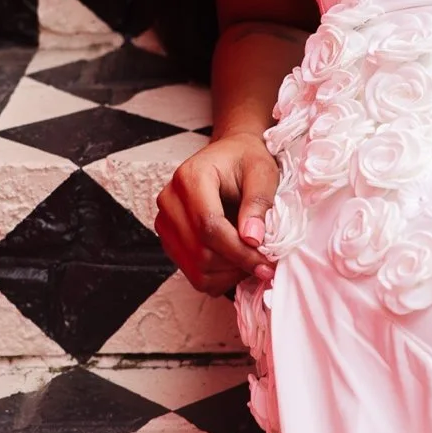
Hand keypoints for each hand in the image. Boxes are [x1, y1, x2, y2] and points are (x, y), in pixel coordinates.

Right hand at [155, 132, 279, 295]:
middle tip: (265, 264)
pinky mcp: (170, 240)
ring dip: (228, 274)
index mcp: (190, 177)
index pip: (210, 227)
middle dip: (237, 264)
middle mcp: (170, 201)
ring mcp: (166, 222)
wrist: (230, 155)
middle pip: (201, 252)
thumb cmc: (246, 160)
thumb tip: (252, 238)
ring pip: (195, 269)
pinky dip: (218, 277)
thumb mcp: (262, 172)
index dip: (239, 251)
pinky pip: (193, 274)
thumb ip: (258, 202)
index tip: (265, 263)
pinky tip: (236, 261)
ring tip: (252, 260)